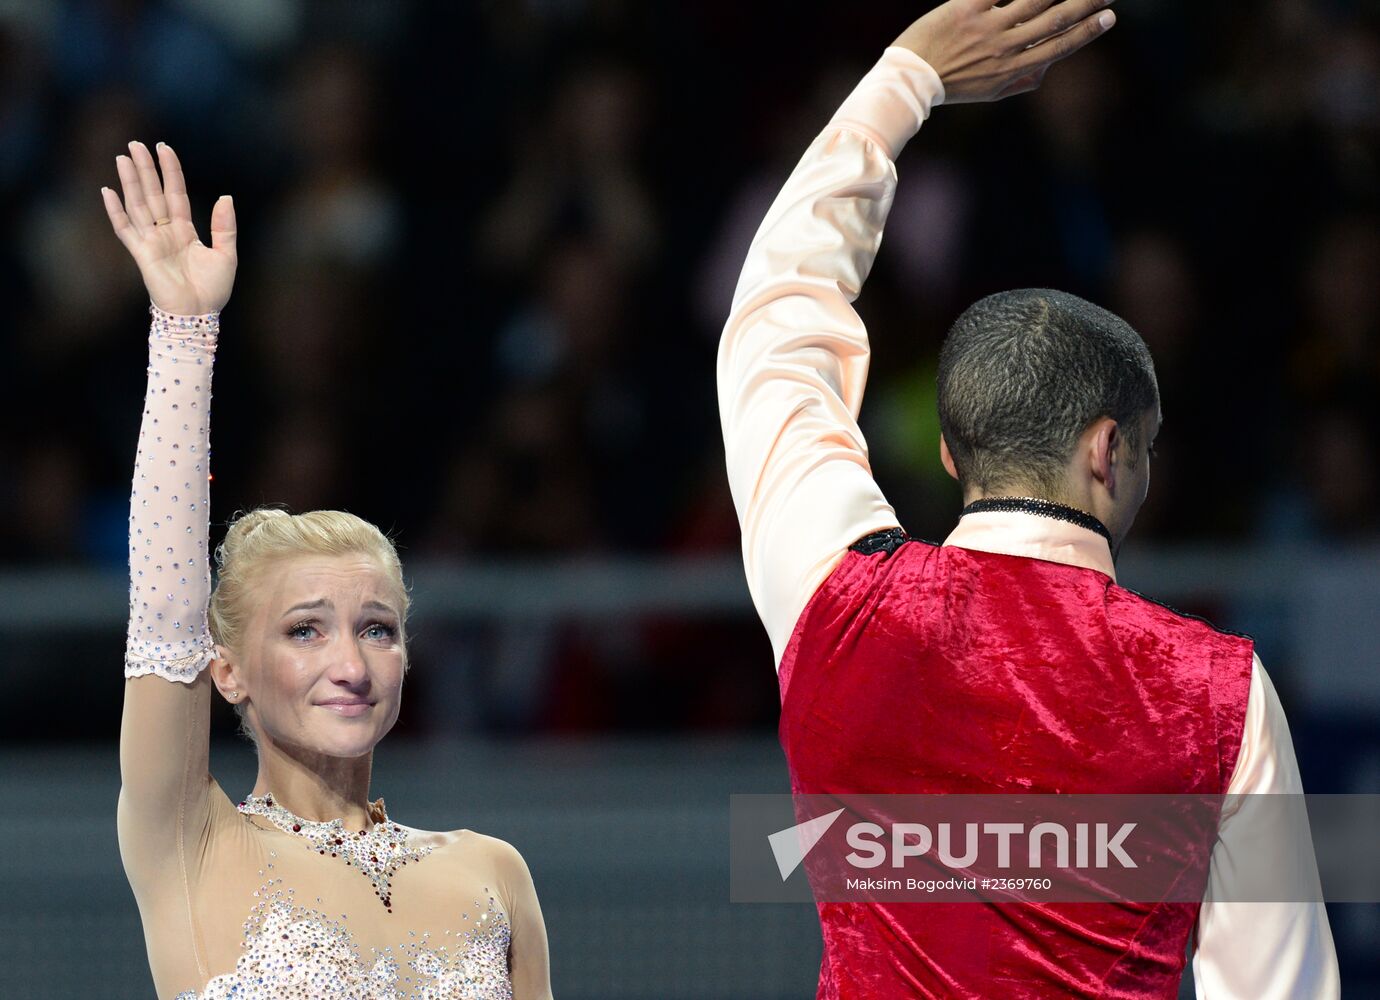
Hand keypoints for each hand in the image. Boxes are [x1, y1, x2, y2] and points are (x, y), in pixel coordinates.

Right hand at [102, 141, 236, 314]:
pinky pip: (125, 229)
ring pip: (138, 205)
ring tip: (123, 157)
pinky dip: (115, 211)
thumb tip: (225, 196)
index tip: (164, 148)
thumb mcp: (227, 254)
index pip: (175, 193)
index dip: (170, 171)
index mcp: (185, 230)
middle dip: (145, 169)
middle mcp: (165, 232)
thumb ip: (224, 226)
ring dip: (130, 182)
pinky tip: (107, 191)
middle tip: (136, 144)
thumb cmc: (213, 289)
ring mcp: (151, 241)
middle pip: (153, 194)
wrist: (199, 314)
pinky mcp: (141, 254)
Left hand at [894, 0, 1115, 102]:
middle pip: (1054, 20)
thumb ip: (1022, 80)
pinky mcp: (965, 9)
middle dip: (1086, 3)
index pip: (1059, 47)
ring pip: (1034, 0)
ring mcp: (986, 27)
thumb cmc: (952, 85)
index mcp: (1014, 70)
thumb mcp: (991, 93)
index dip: (1086, 31)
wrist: (910, 81)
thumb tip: (1049, 65)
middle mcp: (1004, 48)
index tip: (1109, 17)